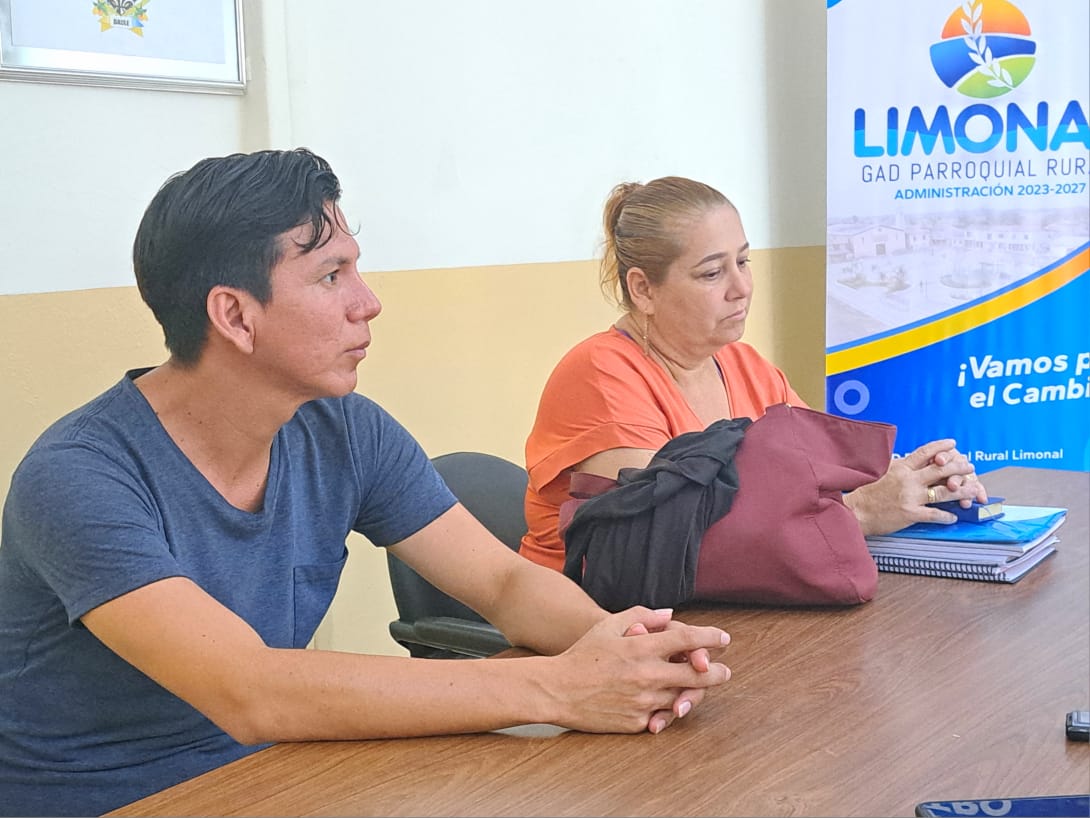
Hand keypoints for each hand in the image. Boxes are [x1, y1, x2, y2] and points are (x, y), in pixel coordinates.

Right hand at [552, 607, 729, 734]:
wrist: (556, 690)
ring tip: (700, 689)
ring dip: (695, 693)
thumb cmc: (581, 655)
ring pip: (683, 698)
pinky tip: (674, 705)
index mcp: (641, 648)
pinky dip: (670, 710)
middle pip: (696, 674)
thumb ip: (641, 616)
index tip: (723, 638)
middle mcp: (647, 675)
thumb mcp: (607, 626)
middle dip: (716, 673)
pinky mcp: (637, 722)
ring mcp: (643, 701)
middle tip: (724, 671)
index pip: (687, 639)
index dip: (710, 637)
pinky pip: (663, 717)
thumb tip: (669, 615)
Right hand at [844, 439, 988, 534]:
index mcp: (901, 467)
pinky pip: (934, 514)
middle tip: (970, 466)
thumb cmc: (865, 492)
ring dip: (961, 491)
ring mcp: (910, 496)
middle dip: (958, 467)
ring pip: (943, 492)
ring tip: (972, 490)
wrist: (855, 510)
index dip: (941, 447)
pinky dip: (946, 515)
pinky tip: (954, 516)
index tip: (953, 444)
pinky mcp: (910, 513)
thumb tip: (913, 462)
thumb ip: (899, 467)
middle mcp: (908, 480)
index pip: (925, 453)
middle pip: (940, 470)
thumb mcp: (881, 472)